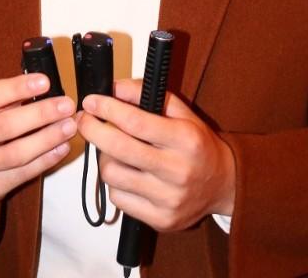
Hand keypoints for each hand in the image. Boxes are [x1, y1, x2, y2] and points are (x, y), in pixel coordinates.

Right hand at [0, 73, 76, 201]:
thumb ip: (4, 98)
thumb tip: (43, 87)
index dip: (18, 88)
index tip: (46, 82)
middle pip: (4, 126)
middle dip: (40, 114)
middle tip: (66, 105)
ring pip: (15, 154)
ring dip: (47, 138)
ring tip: (69, 126)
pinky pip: (21, 175)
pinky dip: (45, 160)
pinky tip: (61, 147)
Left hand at [76, 78, 234, 231]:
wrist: (223, 184)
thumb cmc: (197, 144)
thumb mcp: (182, 112)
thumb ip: (148, 94)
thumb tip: (113, 88)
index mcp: (185, 139)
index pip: (136, 122)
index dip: (107, 109)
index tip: (91, 101)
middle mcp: (178, 170)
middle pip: (119, 149)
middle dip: (92, 129)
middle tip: (84, 119)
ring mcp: (169, 199)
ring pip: (112, 175)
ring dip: (104, 157)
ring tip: (111, 148)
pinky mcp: (160, 220)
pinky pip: (118, 199)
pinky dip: (114, 182)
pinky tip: (124, 171)